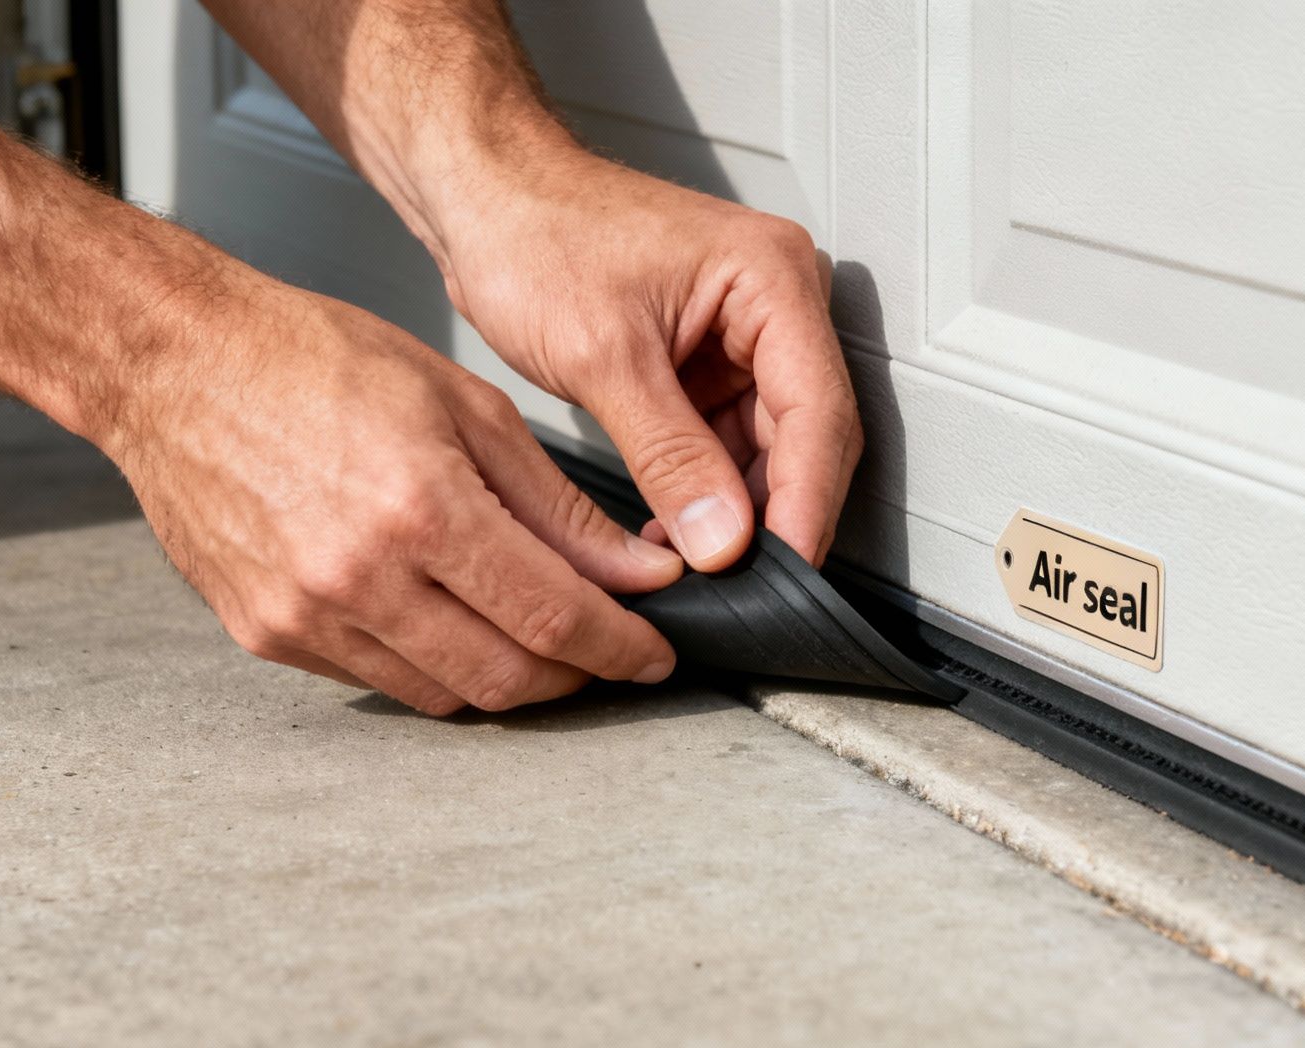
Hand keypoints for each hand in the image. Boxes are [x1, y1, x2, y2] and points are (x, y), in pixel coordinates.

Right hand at [102, 278, 682, 715]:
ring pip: (443, 695)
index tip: (654, 654)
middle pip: (504, 678)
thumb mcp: (465, 406)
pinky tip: (452, 623)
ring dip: (505, 679)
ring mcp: (304, 615)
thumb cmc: (317, 361)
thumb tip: (638, 576)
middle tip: (605, 652)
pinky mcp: (264, 634)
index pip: (555, 617)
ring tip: (534, 637)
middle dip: (573, 676)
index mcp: (421, 508)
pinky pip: (377, 681)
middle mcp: (359, 577)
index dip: (620, 648)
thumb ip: (559, 507)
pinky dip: (432, 667)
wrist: (174, 363)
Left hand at [422, 149, 862, 570]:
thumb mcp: (603, 356)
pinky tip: (676, 534)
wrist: (485, 201)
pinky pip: (732, 445)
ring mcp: (747, 335)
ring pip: (774, 451)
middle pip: (810, 436)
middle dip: (777, 516)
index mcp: (770, 277)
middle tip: (744, 590)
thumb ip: (670, 455)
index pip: (819, 412)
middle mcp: (776, 303)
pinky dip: (709, 494)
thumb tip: (722, 541)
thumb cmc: (534, 233)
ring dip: (739, 513)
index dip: (806, 504)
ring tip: (695, 570)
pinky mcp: (713, 363)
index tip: (785, 572)